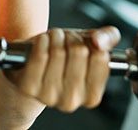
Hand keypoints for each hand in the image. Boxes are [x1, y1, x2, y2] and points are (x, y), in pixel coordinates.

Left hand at [2, 26, 120, 111]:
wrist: (32, 67)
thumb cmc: (65, 57)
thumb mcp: (91, 46)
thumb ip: (107, 38)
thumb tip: (99, 42)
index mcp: (92, 96)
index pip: (101, 57)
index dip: (91, 42)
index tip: (84, 43)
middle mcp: (72, 100)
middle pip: (79, 52)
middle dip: (72, 37)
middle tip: (66, 39)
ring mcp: (49, 96)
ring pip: (58, 52)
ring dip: (56, 37)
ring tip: (54, 39)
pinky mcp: (30, 87)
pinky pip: (39, 56)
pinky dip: (41, 42)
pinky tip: (42, 41)